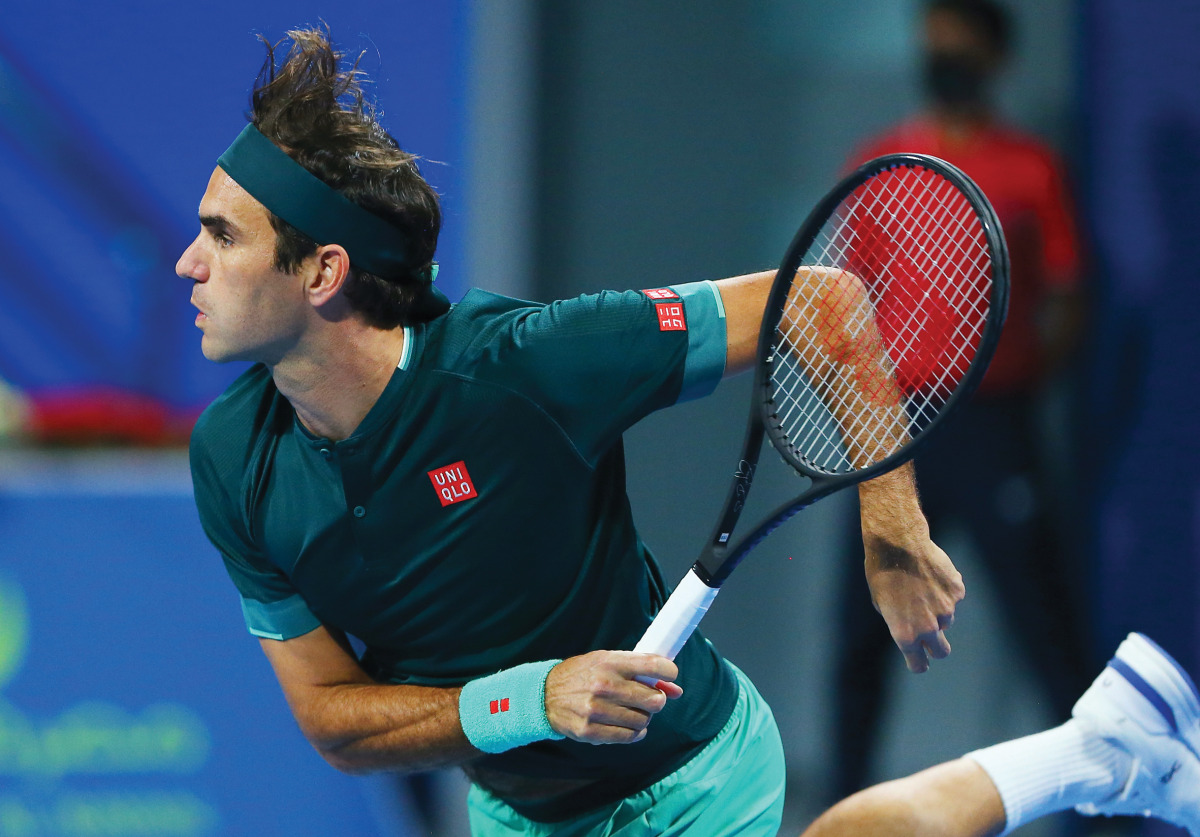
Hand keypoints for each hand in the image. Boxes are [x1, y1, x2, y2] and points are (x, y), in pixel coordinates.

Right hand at [544, 651, 682, 743]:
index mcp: (609, 662)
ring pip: (644, 720)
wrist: (544, 695)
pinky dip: (635, 732)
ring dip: (644, 717)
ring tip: (632, 711)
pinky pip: (629, 736)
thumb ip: (640, 671)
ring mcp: (597, 710)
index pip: (652, 665)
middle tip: (649, 698)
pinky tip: (628, 725)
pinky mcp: (591, 731)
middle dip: (657, 700)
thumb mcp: (606, 661)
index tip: (671, 675)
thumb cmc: (582, 674)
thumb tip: (676, 689)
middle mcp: (604, 685)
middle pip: (655, 700)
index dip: (669, 671)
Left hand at [864, 531, 964, 672]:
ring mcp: (946, 610)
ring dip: (938, 612)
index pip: (919, 664)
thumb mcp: (882, 603)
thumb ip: (899, 622)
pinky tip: (930, 574)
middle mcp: (928, 627)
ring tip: (921, 588)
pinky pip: (953, 598)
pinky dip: (945, 591)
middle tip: (929, 635)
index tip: (918, 661)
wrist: (898, 544)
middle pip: (941, 651)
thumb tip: (911, 628)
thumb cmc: (882, 572)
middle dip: (935, 647)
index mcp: (906, 634)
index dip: (918, 663)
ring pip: (947, 620)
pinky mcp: (957, 592)